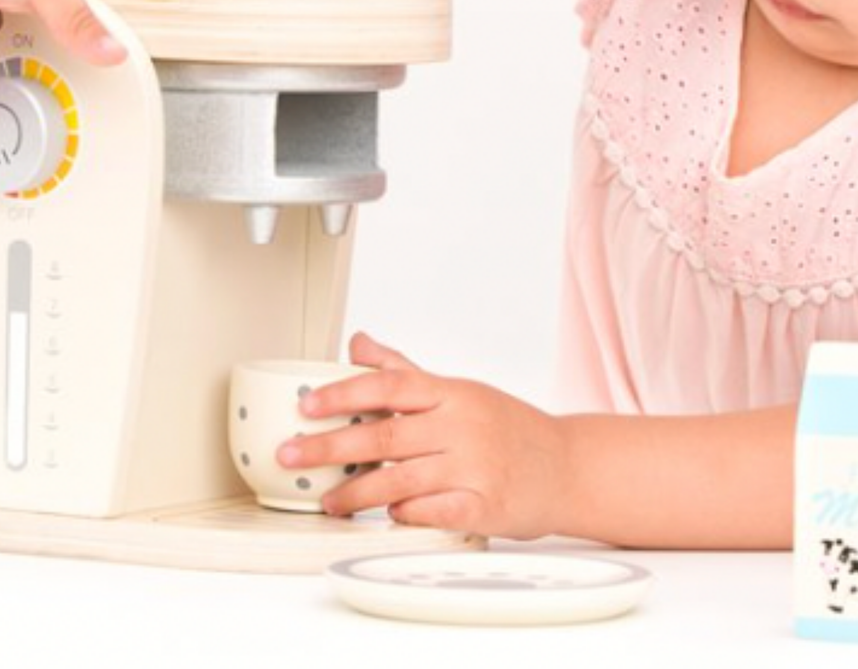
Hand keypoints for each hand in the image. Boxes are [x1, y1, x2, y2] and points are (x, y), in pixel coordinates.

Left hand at [277, 332, 571, 540]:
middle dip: (330, 447)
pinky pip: (431, 513)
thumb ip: (403, 370)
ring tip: (327, 500)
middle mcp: (462, 426)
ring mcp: (473, 467)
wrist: (567, 466)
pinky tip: (386, 516)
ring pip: (400, 481)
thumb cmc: (508, 427)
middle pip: (385, 436)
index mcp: (452, 393)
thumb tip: (358, 342)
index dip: (344, 394)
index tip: (307, 405)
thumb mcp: (459, 390)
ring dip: (356, 494)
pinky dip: (404, 515)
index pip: (389, 386)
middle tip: (290, 454)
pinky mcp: (483, 507)